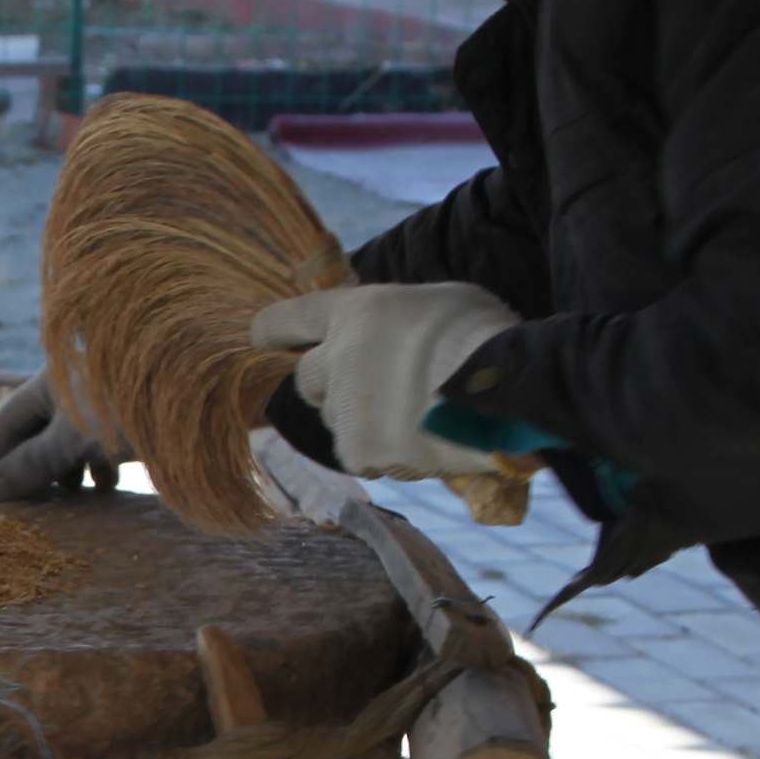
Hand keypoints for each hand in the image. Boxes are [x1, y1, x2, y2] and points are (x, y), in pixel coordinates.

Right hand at [0, 370, 115, 501]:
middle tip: (15, 500)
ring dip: (64, 468)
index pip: (7, 419)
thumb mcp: (71, 440)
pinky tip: (103, 485)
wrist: (196, 401)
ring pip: (69, 438)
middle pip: (38, 430)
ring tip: (64, 494)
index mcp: (52, 378)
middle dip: (27, 466)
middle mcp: (73, 383)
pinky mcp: (127, 417)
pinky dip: (95, 464)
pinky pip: (101, 441)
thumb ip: (30, 463)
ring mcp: (103, 399)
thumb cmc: (124, 413)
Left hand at [246, 280, 526, 479]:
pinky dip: (392, 454)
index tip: (260, 336)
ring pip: (341, 423)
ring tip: (423, 416)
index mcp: (354, 312)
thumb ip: (401, 320)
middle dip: (331, 387)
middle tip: (374, 390)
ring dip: (368, 424)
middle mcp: (336, 360)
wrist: (500, 390)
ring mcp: (344, 410)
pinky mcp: (360, 452)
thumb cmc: (482, 336)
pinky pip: (369, 457)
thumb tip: (399, 338)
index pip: (291, 319)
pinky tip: (429, 441)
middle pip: (308, 380)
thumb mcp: (442, 301)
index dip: (274, 329)